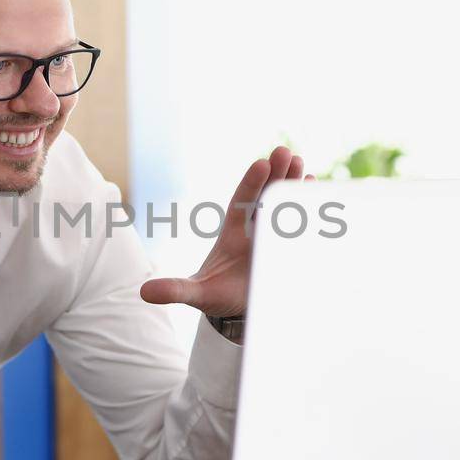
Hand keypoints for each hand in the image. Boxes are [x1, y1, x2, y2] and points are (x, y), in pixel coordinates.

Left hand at [140, 146, 313, 316]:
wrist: (240, 308)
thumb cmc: (217, 295)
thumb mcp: (198, 294)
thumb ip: (176, 290)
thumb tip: (145, 292)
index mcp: (232, 233)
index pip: (241, 202)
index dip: (251, 184)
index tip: (261, 163)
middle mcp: (253, 228)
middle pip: (265, 196)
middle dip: (275, 175)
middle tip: (286, 152)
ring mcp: (272, 234)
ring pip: (283, 204)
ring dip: (292, 184)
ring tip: (302, 163)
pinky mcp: (286, 246)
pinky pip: (298, 222)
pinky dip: (307, 207)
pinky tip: (314, 187)